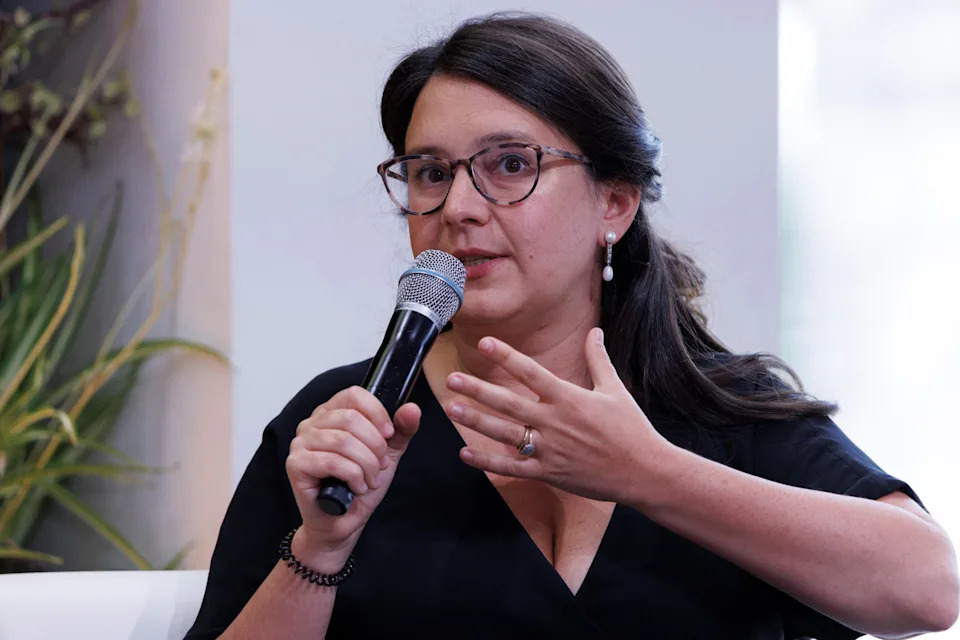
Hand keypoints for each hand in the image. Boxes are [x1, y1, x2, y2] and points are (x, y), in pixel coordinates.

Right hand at [285, 386, 419, 561]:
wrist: (342, 522)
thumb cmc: (359, 485)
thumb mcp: (387, 453)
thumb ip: (401, 430)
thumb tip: (411, 409)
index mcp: (332, 413)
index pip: (354, 395)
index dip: (377, 414)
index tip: (388, 435)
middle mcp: (312, 423)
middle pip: (351, 419)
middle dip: (375, 447)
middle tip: (379, 466)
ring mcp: (300, 443)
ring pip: (343, 441)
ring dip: (366, 465)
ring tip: (370, 479)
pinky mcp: (295, 464)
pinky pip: (332, 462)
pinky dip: (353, 477)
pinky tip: (356, 487)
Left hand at [444, 327, 669, 502]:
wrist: (643, 472)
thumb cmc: (631, 429)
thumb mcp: (615, 389)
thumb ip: (598, 360)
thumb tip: (594, 331)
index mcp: (569, 398)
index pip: (531, 372)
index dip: (506, 357)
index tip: (485, 343)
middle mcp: (554, 422)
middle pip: (508, 402)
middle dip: (478, 390)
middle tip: (452, 379)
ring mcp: (549, 449)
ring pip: (504, 433)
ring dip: (476, 420)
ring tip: (452, 408)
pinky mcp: (549, 472)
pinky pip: (512, 466)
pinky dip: (488, 461)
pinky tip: (465, 453)